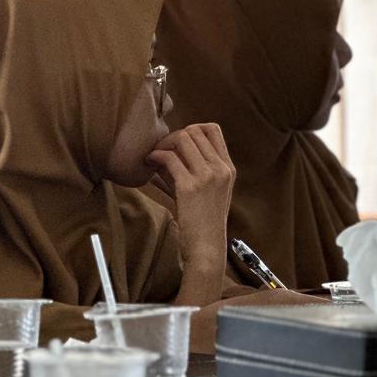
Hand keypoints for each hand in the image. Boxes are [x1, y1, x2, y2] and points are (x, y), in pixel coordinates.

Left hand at [145, 123, 235, 262]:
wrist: (207, 248)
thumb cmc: (201, 221)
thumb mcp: (203, 191)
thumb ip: (188, 170)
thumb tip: (161, 154)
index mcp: (227, 168)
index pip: (213, 129)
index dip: (191, 129)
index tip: (177, 143)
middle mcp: (221, 169)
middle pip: (195, 130)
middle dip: (173, 136)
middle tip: (160, 149)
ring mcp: (208, 177)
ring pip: (182, 138)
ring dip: (163, 144)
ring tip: (154, 156)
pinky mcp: (190, 187)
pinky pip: (169, 157)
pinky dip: (156, 156)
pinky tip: (149, 163)